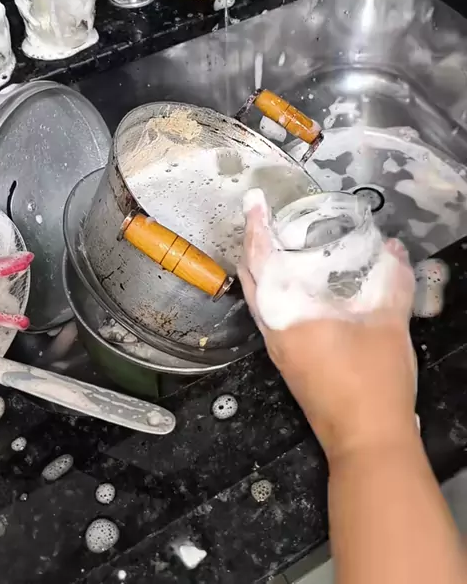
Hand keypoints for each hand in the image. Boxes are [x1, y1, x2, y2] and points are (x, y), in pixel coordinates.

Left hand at [238, 191, 417, 460]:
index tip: (253, 202)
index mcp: (287, 317)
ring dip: (264, 271)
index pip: (261, 261)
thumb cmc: (372, 382)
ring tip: (280, 246)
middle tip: (263, 219)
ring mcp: (280, 350)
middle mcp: (274, 332)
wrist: (367, 442)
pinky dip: (278, 292)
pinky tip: (302, 288)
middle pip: (251, 280)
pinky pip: (274, 316)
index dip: (255, 228)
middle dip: (253, 246)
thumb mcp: (388, 325)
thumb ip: (392, 282)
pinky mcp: (291, 363)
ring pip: (260, 301)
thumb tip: (393, 249)